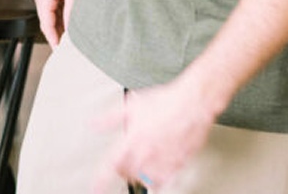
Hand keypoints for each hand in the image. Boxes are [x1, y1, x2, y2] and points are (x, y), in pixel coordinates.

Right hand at [32, 0, 84, 46]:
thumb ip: (73, 11)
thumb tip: (73, 31)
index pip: (47, 27)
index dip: (55, 42)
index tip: (64, 55)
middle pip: (50, 23)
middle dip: (60, 35)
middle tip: (74, 49)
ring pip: (55, 16)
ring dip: (64, 25)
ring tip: (78, 37)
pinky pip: (59, 7)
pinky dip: (66, 15)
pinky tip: (77, 20)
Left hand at [92, 78, 216, 191]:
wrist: (193, 103)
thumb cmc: (166, 101)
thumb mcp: (132, 105)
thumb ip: (110, 118)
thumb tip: (94, 124)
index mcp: (133, 139)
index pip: (111, 165)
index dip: (101, 180)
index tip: (96, 189)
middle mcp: (147, 153)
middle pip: (127, 174)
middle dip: (122, 170)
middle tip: (122, 165)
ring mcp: (163, 161)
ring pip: (144, 180)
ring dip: (138, 175)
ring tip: (139, 166)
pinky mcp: (178, 164)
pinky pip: (164, 182)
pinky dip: (157, 181)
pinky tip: (157, 175)